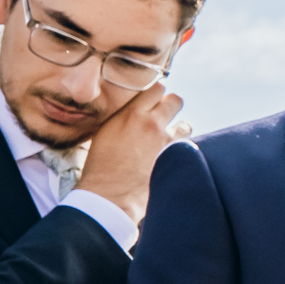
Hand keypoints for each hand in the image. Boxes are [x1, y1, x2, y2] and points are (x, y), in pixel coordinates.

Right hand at [72, 82, 188, 223]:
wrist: (109, 195)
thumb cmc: (100, 168)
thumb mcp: (105, 133)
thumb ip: (123, 118)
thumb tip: (133, 112)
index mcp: (129, 114)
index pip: (156, 88)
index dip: (157, 93)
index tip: (153, 100)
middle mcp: (150, 123)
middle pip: (175, 100)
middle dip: (172, 107)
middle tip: (163, 117)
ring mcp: (165, 141)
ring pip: (184, 125)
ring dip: (178, 130)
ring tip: (165, 141)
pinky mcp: (174, 158)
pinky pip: (184, 147)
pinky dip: (179, 151)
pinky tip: (168, 158)